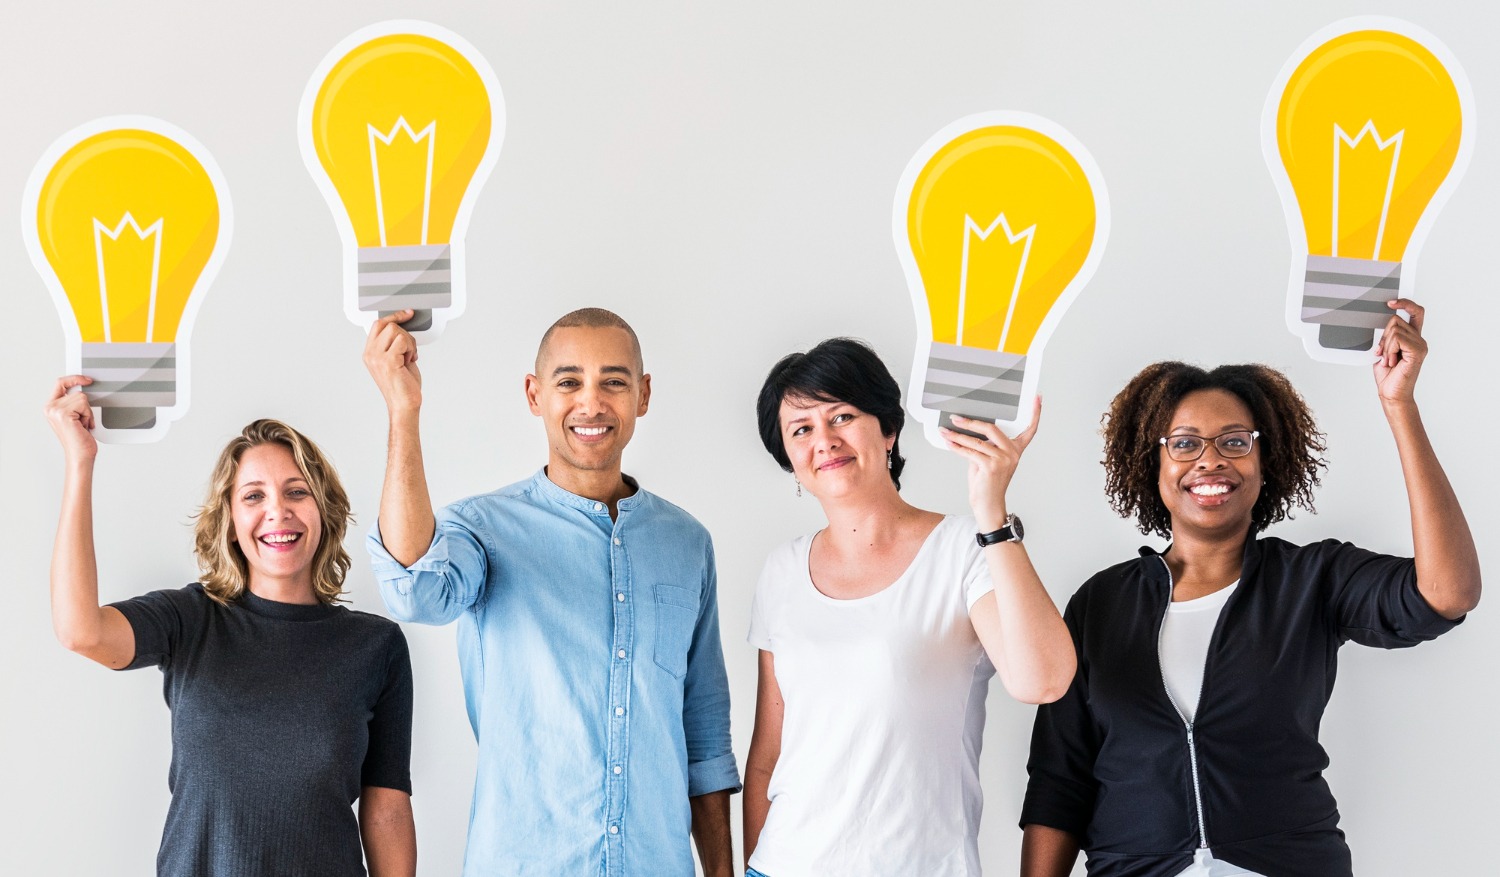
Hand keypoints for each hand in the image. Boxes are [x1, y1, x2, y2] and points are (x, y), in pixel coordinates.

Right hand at [44, 375, 97, 462]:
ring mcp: (55, 410)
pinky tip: (83, 426)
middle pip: (76, 391)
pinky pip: (84, 404)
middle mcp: (50, 407)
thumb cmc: (80, 439)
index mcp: (51, 407)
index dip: (75, 378)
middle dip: (86, 406)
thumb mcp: (75, 416)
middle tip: (82, 420)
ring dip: (87, 412)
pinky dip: (88, 415)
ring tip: (82, 424)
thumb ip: (73, 402)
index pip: (61, 383)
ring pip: (82, 397)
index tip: (88, 380)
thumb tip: (83, 387)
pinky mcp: (63, 414)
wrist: (80, 454)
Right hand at [363, 310, 422, 414]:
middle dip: (404, 333)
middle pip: (388, 324)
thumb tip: (403, 327)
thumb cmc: (403, 385)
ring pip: (396, 331)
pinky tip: (410, 361)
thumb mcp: (396, 359)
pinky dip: (411, 349)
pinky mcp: (388, 361)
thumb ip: (394, 344)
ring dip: (409, 343)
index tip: (407, 314)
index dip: (394, 316)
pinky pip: (403, 341)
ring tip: (409, 357)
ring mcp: (377, 357)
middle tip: (409, 349)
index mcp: (370, 353)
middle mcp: (370, 354)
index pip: (378, 324)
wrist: (404, 404)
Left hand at [939, 396, 1040, 531]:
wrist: (988, 504)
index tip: (1037, 398)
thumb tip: (967, 430)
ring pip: (976, 441)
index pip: (1030, 429)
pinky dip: (957, 447)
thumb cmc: (987, 482)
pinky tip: (949, 443)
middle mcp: (1012, 453)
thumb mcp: (989, 459)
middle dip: (971, 422)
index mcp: (1016, 449)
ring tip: (945, 431)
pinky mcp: (991, 466)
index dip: (1035, 413)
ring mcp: (1003, 459)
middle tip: (956, 418)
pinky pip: (970, 452)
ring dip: (957, 436)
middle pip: (991, 428)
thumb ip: (985, 444)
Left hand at [1374, 299, 1426, 404]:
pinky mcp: (1417, 351)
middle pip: (1396, 320)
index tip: (1390, 302)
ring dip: (1385, 345)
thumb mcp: (1383, 349)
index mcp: (1412, 337)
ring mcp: (1420, 345)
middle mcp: (1419, 339)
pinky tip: (1391, 361)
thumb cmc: (1387, 374)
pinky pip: (1397, 339)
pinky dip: (1388, 349)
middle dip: (1383, 336)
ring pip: (1394, 329)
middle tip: (1383, 353)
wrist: (1391, 393)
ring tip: (1388, 360)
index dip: (1405, 303)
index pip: (1416, 312)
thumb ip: (1387, 335)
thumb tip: (1382, 319)